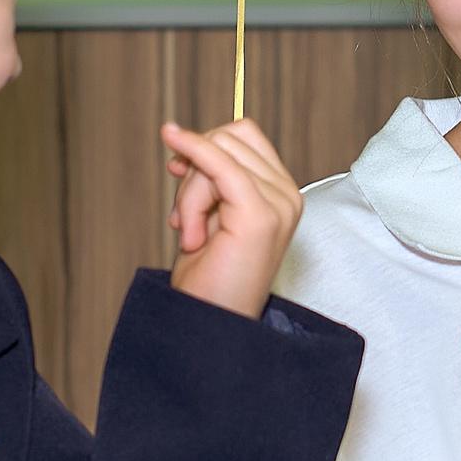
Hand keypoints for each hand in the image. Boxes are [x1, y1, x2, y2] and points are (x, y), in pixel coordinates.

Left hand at [163, 118, 304, 317]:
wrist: (211, 325)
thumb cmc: (209, 280)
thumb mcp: (210, 215)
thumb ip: (208, 176)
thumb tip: (180, 135)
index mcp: (281, 196)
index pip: (243, 138)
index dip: (206, 146)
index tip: (178, 169)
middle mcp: (288, 197)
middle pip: (229, 140)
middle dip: (195, 174)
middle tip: (185, 221)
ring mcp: (279, 205)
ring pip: (218, 154)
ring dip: (190, 193)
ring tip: (192, 236)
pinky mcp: (260, 215)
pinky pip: (219, 162)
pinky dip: (193, 149)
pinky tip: (173, 142)